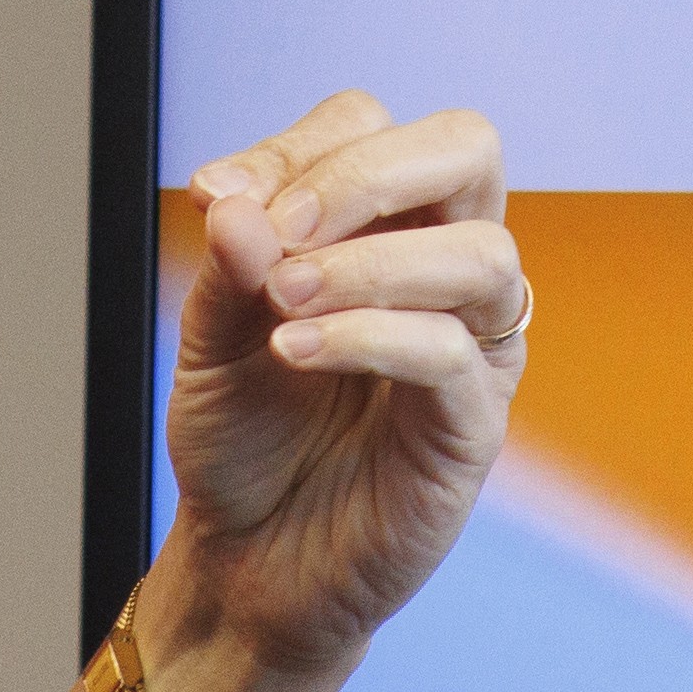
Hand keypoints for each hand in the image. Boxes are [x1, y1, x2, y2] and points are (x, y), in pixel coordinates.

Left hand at [161, 95, 524, 686]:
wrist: (247, 562)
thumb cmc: (244, 440)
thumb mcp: (212, 339)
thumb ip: (228, 266)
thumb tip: (237, 201)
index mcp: (382, 226)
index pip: (371, 128)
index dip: (298, 147)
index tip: (218, 197)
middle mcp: (442, 268)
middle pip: (467, 150)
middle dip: (370, 171)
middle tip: (283, 223)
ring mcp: (472, 343)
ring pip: (481, 252)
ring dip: (370, 261)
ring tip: (281, 297)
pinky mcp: (474, 423)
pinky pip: (453, 352)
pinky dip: (369, 335)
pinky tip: (295, 349)